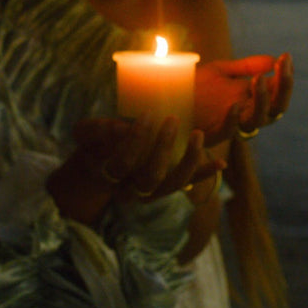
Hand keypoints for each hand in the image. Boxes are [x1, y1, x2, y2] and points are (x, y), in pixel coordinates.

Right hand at [74, 114, 224, 201]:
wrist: (99, 166)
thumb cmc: (94, 143)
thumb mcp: (86, 134)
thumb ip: (98, 130)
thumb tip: (119, 128)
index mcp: (109, 175)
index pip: (122, 163)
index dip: (135, 140)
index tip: (147, 114)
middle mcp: (132, 190)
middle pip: (150, 178)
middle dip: (163, 148)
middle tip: (172, 120)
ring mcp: (153, 192)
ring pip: (173, 184)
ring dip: (189, 160)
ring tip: (198, 136)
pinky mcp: (168, 186)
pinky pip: (189, 184)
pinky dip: (205, 173)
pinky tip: (221, 162)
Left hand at [194, 52, 292, 145]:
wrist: (167, 100)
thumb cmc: (195, 87)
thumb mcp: (221, 71)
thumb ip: (246, 67)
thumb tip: (273, 59)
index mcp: (251, 98)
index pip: (278, 90)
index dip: (285, 76)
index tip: (286, 56)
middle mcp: (246, 112)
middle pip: (277, 108)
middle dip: (283, 87)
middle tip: (281, 67)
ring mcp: (231, 124)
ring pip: (257, 121)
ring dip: (262, 101)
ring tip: (259, 80)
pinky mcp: (212, 133)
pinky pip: (228, 130)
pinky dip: (234, 119)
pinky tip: (235, 105)